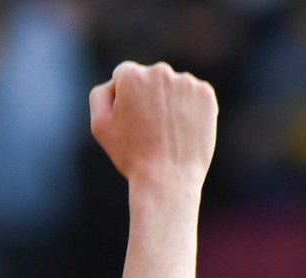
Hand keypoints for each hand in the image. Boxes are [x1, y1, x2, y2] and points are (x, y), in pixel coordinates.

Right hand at [90, 61, 218, 190]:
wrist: (167, 178)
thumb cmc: (130, 154)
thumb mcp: (100, 125)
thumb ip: (100, 94)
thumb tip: (115, 82)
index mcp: (131, 76)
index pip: (124, 74)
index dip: (124, 98)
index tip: (130, 120)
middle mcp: (159, 71)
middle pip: (151, 78)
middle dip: (148, 96)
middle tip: (148, 129)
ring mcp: (186, 82)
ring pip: (173, 87)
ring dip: (170, 102)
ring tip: (167, 132)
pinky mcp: (206, 94)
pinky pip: (194, 96)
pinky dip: (189, 109)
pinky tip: (182, 130)